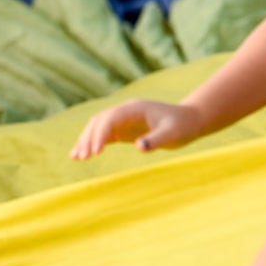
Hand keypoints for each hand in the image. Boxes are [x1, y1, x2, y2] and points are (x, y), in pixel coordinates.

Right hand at [69, 98, 202, 159]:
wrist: (189, 121)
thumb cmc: (183, 125)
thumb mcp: (173, 133)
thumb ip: (156, 139)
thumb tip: (139, 146)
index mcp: (133, 108)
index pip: (110, 118)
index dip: (100, 134)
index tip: (95, 152)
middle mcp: (124, 111)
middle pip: (99, 122)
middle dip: (88, 138)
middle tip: (81, 157)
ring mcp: (122, 120)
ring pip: (97, 127)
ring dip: (86, 141)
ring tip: (76, 157)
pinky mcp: (124, 130)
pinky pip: (104, 135)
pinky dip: (93, 144)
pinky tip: (84, 155)